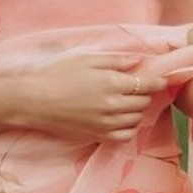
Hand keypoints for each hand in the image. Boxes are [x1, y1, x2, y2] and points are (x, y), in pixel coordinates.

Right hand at [17, 52, 171, 141]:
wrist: (32, 98)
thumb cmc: (56, 72)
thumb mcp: (86, 57)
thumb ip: (116, 59)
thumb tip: (139, 58)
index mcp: (112, 82)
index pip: (148, 83)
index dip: (158, 81)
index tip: (161, 78)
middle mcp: (113, 105)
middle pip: (144, 102)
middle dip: (145, 93)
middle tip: (138, 87)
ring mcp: (105, 123)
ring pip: (136, 119)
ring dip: (136, 110)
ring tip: (127, 101)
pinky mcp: (97, 135)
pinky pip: (124, 136)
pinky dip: (128, 127)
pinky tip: (120, 118)